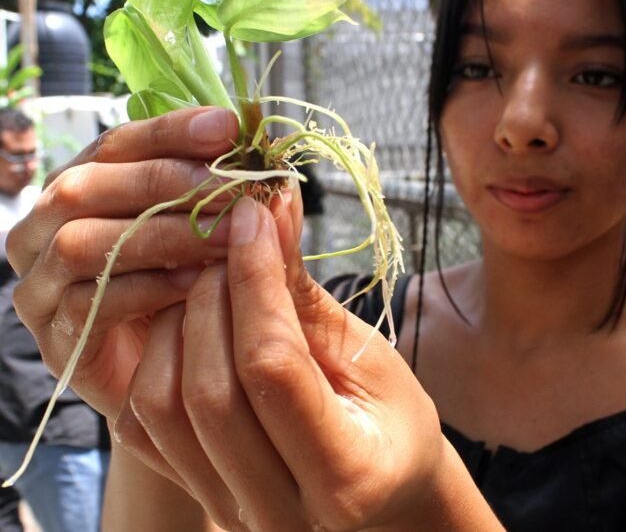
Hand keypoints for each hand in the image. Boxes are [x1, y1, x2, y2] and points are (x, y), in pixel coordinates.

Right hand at [6, 107, 240, 419]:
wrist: (177, 380)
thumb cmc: (198, 296)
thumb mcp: (229, 245)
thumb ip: (248, 216)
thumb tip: (283, 185)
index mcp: (85, 190)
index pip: (116, 144)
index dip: (169, 131)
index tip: (228, 127)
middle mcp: (47, 230)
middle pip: (85, 185)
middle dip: (165, 181)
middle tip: (231, 187)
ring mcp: (43, 286)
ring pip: (81, 242)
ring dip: (160, 235)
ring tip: (226, 238)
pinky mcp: (56, 339)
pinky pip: (89, 303)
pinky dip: (147, 289)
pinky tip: (197, 286)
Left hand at [113, 190, 449, 531]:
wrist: (383, 492)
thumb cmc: (394, 423)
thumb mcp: (370, 359)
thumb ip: (307, 295)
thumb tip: (270, 210)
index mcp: (345, 476)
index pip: (272, 367)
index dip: (255, 283)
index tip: (253, 219)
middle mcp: (277, 511)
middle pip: (206, 392)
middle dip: (211, 297)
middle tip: (229, 243)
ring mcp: (227, 508)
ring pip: (160, 408)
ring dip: (176, 325)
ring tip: (209, 282)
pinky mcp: (193, 492)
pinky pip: (144, 424)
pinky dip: (159, 357)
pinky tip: (190, 323)